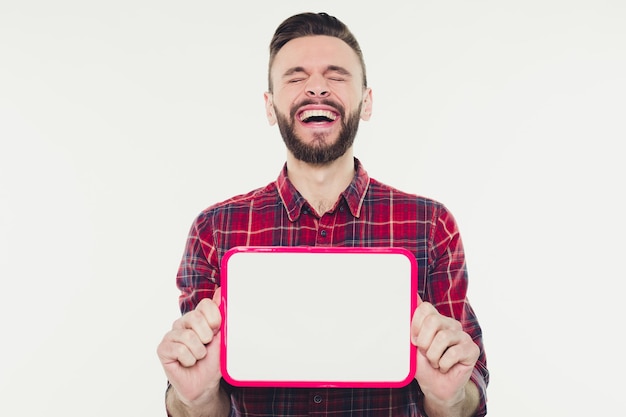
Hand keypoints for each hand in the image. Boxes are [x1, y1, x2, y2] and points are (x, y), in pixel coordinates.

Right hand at [157, 288, 222, 405]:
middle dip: (206, 337)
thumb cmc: (212, 361)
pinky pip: (180, 350)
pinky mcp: (163, 348)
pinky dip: (189, 360)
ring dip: (199, 352)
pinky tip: (188, 363)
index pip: (206, 305)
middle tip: (206, 346)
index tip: (216, 331)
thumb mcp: (222, 338)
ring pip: (189, 337)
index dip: (215, 319)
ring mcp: (171, 335)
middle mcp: (183, 323)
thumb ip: (221, 315)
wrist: (204, 384)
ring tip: (197, 357)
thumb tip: (220, 291)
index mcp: (198, 317)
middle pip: (196, 317)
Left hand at [410, 296, 478, 408]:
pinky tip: (445, 367)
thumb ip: (411, 324)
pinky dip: (443, 364)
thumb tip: (411, 296)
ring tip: (435, 362)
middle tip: (425, 353)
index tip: (414, 340)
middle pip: (433, 321)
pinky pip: (454, 353)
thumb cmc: (423, 366)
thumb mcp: (411, 345)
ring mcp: (462, 336)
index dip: (415, 325)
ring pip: (443, 338)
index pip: (425, 308)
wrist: (435, 388)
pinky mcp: (472, 349)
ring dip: (433, 356)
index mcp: (435, 320)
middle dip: (424, 342)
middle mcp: (450, 324)